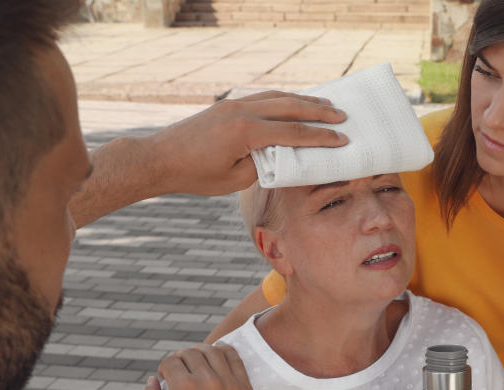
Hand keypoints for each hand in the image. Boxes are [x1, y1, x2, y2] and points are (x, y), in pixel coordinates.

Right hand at [138, 344, 261, 389]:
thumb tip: (152, 381)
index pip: (171, 361)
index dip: (164, 369)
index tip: (165, 379)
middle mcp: (209, 381)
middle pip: (191, 353)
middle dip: (180, 359)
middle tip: (178, 372)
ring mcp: (231, 383)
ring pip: (213, 351)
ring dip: (201, 352)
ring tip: (196, 363)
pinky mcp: (246, 388)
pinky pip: (235, 358)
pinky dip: (224, 351)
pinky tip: (217, 357)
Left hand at [146, 91, 347, 196]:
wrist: (160, 158)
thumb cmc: (196, 175)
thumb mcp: (236, 179)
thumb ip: (264, 164)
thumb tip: (285, 153)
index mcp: (246, 131)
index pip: (293, 132)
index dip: (320, 137)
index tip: (342, 139)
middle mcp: (242, 111)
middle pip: (291, 107)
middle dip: (319, 111)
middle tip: (343, 115)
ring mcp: (233, 104)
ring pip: (278, 97)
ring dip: (304, 100)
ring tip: (326, 103)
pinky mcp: (227, 105)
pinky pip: (263, 97)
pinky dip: (284, 98)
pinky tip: (296, 102)